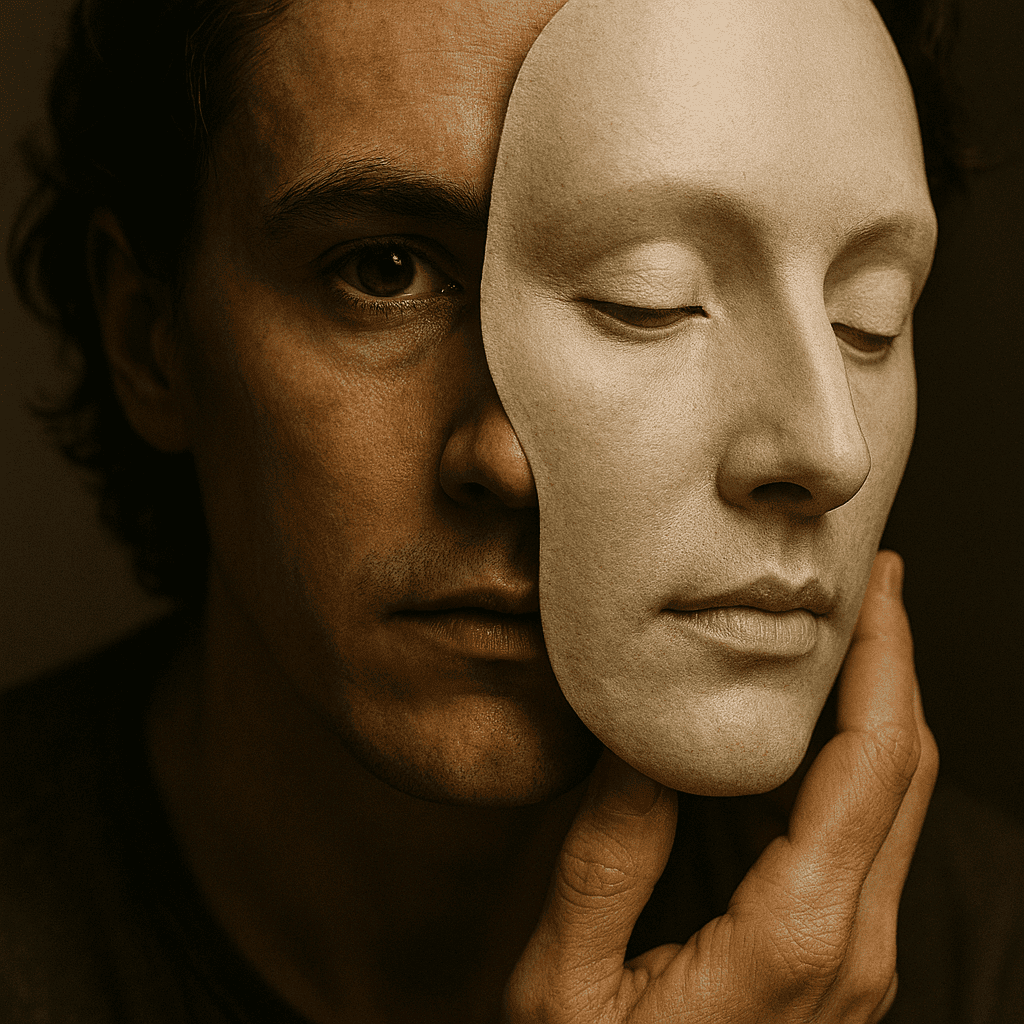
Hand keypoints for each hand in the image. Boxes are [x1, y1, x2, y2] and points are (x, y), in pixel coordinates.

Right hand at [503, 551, 938, 1022]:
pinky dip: (837, 763)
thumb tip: (641, 732)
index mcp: (797, 938)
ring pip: (888, 802)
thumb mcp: (566, 981)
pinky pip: (855, 839)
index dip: (885, 657)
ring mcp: (852, 960)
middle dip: (892, 662)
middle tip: (859, 583)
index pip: (873, 761)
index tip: (877, 581)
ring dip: (866, 708)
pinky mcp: (832, 964)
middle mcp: (851, 945)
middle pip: (902, 770)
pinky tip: (783, 730)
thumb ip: (607, 853)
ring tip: (818, 637)